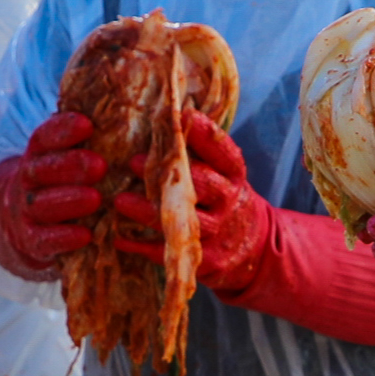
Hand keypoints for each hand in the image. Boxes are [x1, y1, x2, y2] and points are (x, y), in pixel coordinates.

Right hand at [0, 114, 102, 278]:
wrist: (25, 223)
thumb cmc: (63, 182)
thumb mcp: (67, 157)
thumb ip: (89, 138)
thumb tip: (123, 104)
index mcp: (38, 155)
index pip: (43, 138)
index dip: (62, 130)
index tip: (87, 125)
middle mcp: (28, 180)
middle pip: (42, 169)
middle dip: (70, 165)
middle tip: (100, 165)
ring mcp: (27, 211)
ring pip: (42, 204)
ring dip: (68, 201)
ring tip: (95, 199)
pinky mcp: (31, 240)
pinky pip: (44, 240)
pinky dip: (63, 237)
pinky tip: (85, 235)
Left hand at [115, 112, 276, 289]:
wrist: (254, 248)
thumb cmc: (225, 200)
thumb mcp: (224, 175)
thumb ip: (201, 151)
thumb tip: (168, 114)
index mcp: (234, 175)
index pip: (224, 152)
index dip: (205, 134)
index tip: (183, 115)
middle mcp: (229, 202)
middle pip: (204, 185)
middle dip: (170, 172)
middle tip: (134, 162)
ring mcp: (219, 233)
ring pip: (182, 222)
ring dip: (148, 211)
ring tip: (120, 201)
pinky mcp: (208, 261)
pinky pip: (171, 253)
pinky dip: (142, 246)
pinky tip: (120, 238)